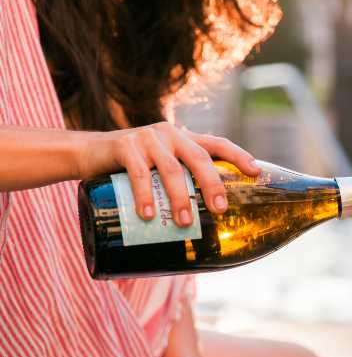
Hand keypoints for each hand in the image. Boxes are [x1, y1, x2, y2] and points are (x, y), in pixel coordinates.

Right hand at [75, 122, 260, 225]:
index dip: (239, 156)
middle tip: (220, 210)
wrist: (90, 153)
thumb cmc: (135, 167)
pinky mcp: (124, 146)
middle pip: (199, 158)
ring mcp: (147, 138)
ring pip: (171, 169)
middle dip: (212, 185)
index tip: (257, 173)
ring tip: (185, 222)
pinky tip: (147, 215)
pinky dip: (145, 195)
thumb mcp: (161, 168)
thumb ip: (182, 180)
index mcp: (185, 139)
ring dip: (180, 198)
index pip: (218, 143)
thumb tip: (208, 221)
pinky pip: (138, 173)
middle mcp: (170, 134)